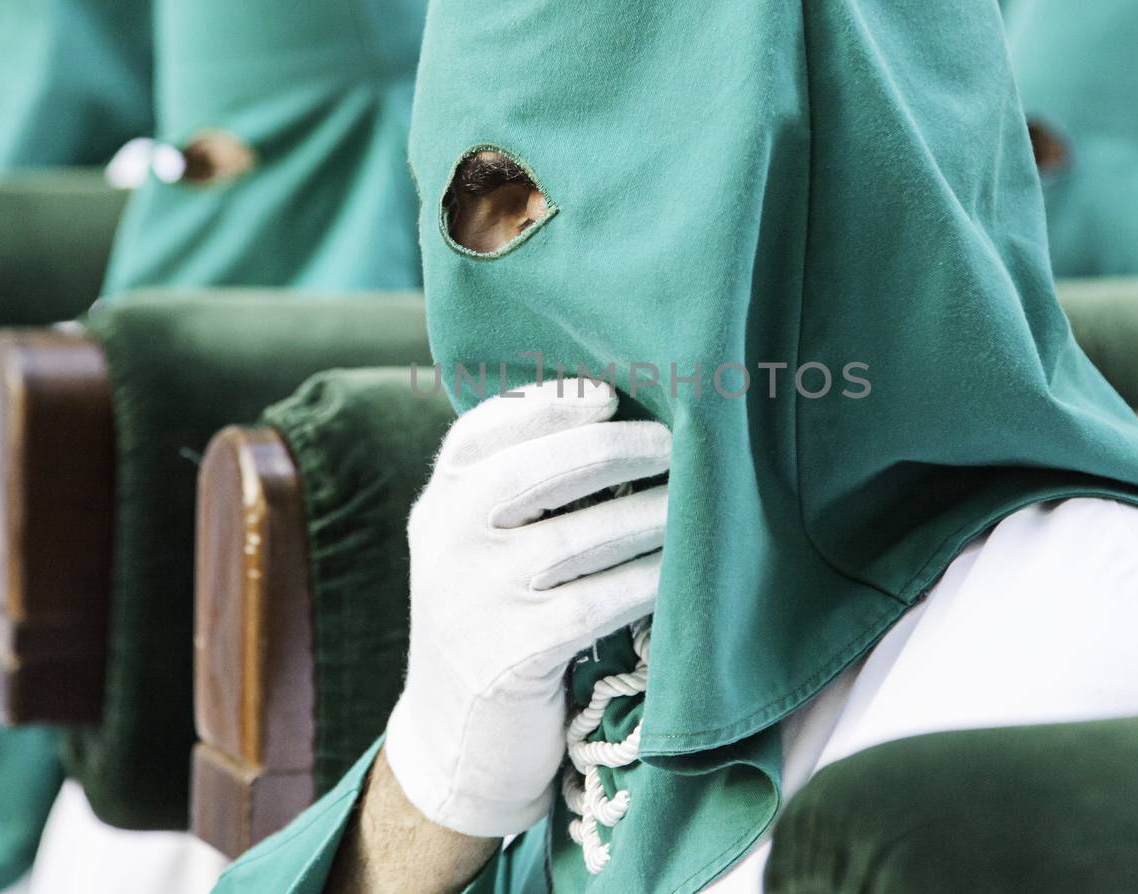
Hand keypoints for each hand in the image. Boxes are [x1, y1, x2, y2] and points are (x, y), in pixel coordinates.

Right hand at [382, 379, 667, 836]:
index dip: (551, 402)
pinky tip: (680, 569)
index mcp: (440, 501)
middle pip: (539, 467)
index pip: (485, 428)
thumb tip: (613, 411)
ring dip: (651, 513)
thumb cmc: (493, 619)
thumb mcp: (477, 543)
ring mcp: (476, 597)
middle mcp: (448, 539)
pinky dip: (649, 578)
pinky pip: (600, 599)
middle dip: (617, 447)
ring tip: (697, 500)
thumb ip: (517, 484)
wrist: (457, 741)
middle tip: (675, 442)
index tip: (610, 396)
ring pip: (581, 535)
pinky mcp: (514, 655)